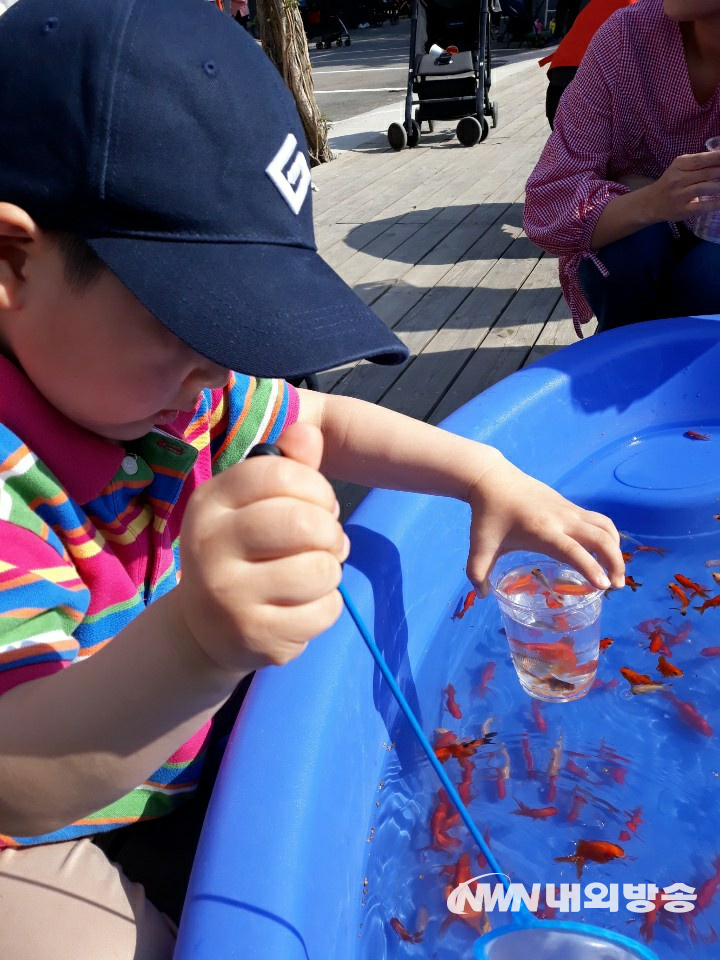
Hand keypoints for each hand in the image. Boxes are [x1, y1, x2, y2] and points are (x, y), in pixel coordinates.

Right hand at [174, 422, 347, 672]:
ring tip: (313, 574)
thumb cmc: (244, 551)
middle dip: (330, 532)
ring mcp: (229, 596)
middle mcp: (209, 546)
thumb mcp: (255, 504)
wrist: (205, 628)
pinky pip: (324, 611)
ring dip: (331, 570)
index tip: (317, 504)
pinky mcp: (255, 635)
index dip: (316, 487)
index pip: (280, 473)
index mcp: (209, 502)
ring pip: (320, 568)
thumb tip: (309, 433)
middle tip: (325, 543)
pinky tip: (303, 606)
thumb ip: (288, 465)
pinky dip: (327, 606)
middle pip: (304, 522)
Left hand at [465, 456, 624, 595]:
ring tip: (614, 572)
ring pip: (604, 526)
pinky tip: (603, 552)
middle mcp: (561, 519)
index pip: (572, 550)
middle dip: (614, 562)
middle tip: (616, 586)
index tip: (605, 586)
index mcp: (541, 531)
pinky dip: (608, 537)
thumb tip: (484, 595)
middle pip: (600, 538)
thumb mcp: (479, 547)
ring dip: (615, 549)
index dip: (590, 567)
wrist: (493, 479)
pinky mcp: (570, 506)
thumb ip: (477, 573)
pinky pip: (598, 520)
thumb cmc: (487, 515)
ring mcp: (568, 510)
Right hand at [644, 151, 719, 222]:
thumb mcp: (681, 168)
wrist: (651, 203)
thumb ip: (700, 162)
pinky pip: (702, 206)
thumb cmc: (671, 183)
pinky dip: (716, 203)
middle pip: (707, 172)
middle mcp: (678, 178)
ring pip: (705, 187)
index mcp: (680, 164)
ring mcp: (679, 195)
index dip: (719, 157)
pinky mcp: (682, 210)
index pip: (703, 159)